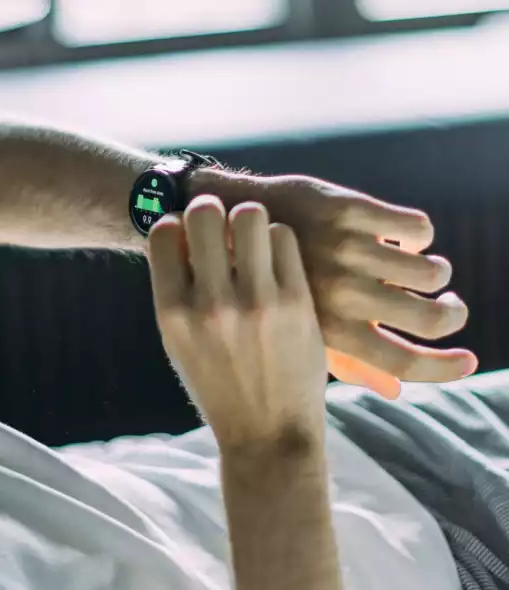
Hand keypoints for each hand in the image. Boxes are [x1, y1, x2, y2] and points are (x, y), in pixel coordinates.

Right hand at [148, 195, 326, 447]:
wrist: (268, 435)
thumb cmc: (217, 389)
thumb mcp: (177, 345)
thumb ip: (176, 291)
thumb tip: (181, 234)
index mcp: (171, 313)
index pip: (163, 233)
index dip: (176, 225)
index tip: (188, 235)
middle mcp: (210, 302)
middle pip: (205, 213)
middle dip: (211, 211)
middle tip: (221, 226)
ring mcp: (256, 300)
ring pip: (251, 215)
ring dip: (249, 220)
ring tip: (252, 240)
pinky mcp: (295, 301)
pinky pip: (284, 238)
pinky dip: (278, 241)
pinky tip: (276, 260)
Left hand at [191, 171, 477, 397]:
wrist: (228, 217)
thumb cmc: (261, 282)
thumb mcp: (293, 331)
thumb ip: (345, 362)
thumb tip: (396, 393)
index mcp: (323, 330)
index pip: (401, 362)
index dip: (444, 368)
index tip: (468, 362)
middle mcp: (338, 293)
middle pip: (427, 317)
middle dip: (452, 316)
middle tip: (451, 308)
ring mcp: (343, 250)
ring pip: (427, 268)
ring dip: (438, 273)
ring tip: (431, 271)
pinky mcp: (346, 209)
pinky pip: (414, 226)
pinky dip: (423, 235)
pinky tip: (411, 239)